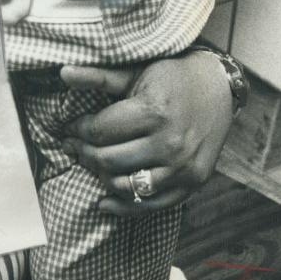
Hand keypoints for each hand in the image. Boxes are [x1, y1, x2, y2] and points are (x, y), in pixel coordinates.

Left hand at [60, 51, 232, 215]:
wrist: (218, 88)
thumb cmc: (170, 77)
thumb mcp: (135, 72)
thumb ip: (99, 77)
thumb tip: (63, 73)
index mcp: (154, 112)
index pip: (99, 131)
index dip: (77, 131)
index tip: (70, 128)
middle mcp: (170, 143)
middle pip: (108, 161)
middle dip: (84, 154)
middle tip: (75, 147)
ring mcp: (184, 167)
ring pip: (125, 186)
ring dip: (101, 177)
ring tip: (92, 163)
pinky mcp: (193, 183)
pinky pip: (152, 205)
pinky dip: (124, 207)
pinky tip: (104, 201)